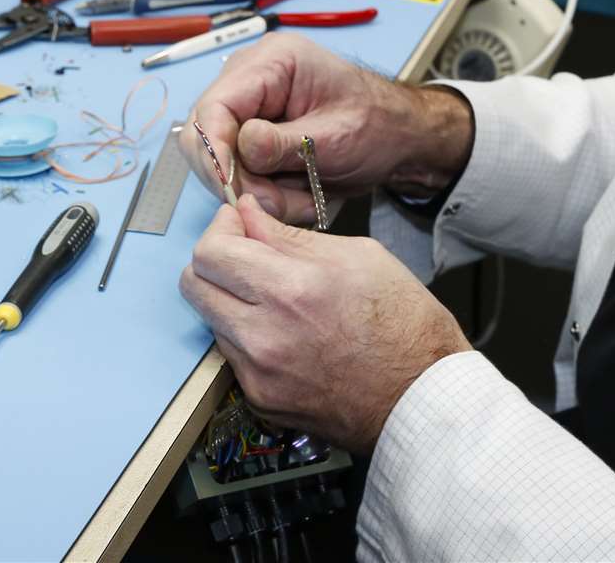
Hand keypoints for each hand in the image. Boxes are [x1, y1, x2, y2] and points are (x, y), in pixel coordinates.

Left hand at [179, 195, 471, 452]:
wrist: (422, 398)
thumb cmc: (406, 324)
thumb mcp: (360, 256)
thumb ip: (292, 237)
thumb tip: (249, 216)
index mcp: (293, 290)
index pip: (213, 251)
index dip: (221, 227)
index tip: (239, 222)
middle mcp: (265, 335)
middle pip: (193, 285)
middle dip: (214, 259)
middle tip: (246, 252)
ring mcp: (258, 373)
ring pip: (210, 318)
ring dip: (231, 297)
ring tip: (275, 295)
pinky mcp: (259, 398)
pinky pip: (232, 353)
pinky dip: (248, 334)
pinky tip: (286, 331)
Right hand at [181, 33, 472, 224]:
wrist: (398, 136)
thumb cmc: (377, 124)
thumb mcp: (337, 137)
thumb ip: (287, 143)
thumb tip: (240, 147)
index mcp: (272, 62)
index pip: (215, 106)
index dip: (214, 151)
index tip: (230, 189)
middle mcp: (249, 79)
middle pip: (205, 137)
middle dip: (239, 179)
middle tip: (280, 205)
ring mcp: (247, 107)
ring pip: (219, 162)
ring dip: (256, 192)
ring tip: (303, 201)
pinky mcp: (250, 134)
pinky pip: (237, 172)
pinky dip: (264, 193)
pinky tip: (298, 196)